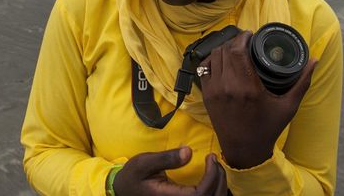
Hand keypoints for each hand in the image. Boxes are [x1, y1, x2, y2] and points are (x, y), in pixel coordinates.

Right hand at [112, 147, 227, 195]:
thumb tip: (189, 152)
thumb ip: (166, 158)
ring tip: (215, 167)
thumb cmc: (133, 176)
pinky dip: (214, 191)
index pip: (200, 194)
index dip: (211, 177)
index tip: (210, 157)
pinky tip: (212, 177)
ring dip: (219, 186)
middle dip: (219, 179)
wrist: (123, 190)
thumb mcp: (143, 163)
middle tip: (215, 160)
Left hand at [199, 31, 317, 168]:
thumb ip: (302, 82)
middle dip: (234, 41)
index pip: (237, 50)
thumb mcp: (289, 106)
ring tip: (234, 49)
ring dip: (223, 49)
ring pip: (213, 57)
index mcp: (248, 87)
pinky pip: (204, 69)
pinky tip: (222, 60)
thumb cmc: (268, 128)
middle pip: (224, 50)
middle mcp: (228, 86)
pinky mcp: (207, 96)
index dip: (242, 37)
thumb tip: (314, 61)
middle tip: (245, 41)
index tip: (251, 34)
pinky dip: (212, 60)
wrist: (244, 151)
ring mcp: (214, 91)